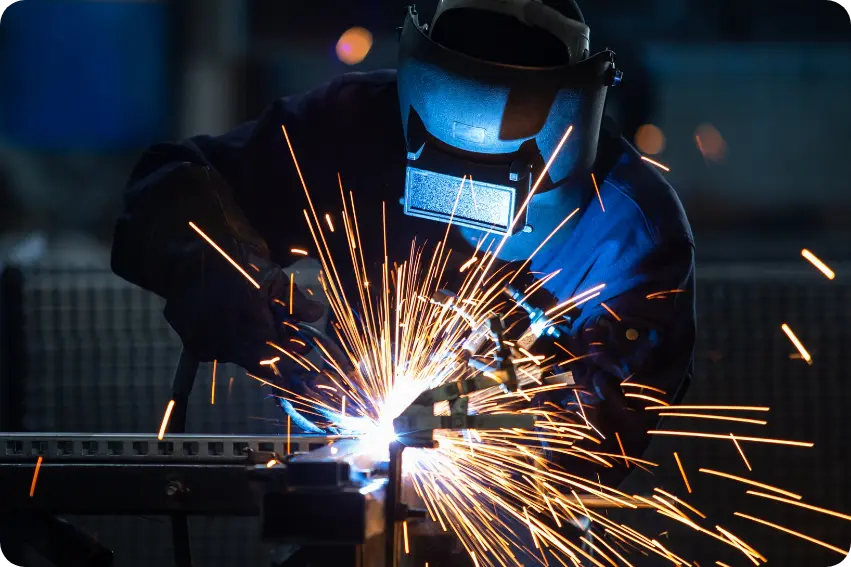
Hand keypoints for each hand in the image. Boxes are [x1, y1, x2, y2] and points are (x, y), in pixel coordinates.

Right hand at [163, 252, 325, 379]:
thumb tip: (316, 314)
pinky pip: (214, 347)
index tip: (299, 354)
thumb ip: (295, 301)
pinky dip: (224, 337)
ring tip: (246, 313)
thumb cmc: (233, 261)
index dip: (290, 364)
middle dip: (270, 348)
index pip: (277, 366)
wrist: (184, 254)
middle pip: (257, 361)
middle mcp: (227, 346)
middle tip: (277, 328)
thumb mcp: (271, 276)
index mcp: (252, 331)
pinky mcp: (190, 341)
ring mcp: (205, 346)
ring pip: (235, 354)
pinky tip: (224, 315)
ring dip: (246, 341)